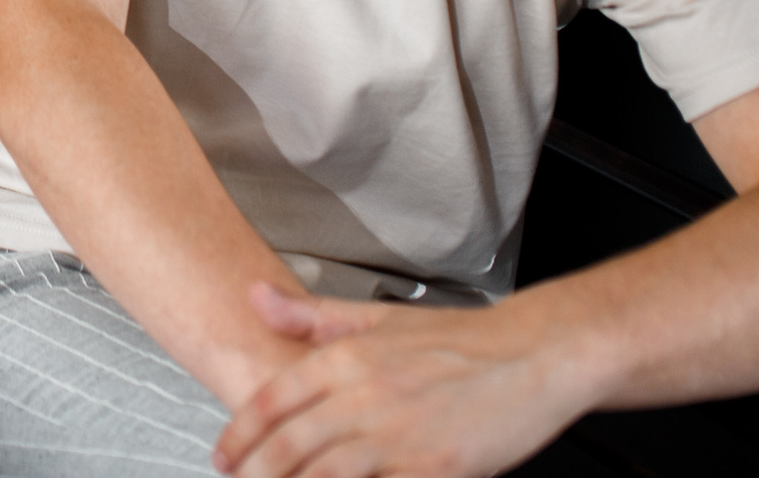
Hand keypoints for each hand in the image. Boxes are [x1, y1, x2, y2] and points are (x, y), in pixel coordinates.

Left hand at [212, 284, 592, 477]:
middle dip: (256, 472)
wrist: (535, 354)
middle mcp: (365, 394)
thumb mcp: (379, 318)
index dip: (239, 434)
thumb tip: (254, 298)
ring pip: (323, 474)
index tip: (224, 456)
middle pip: (288, 446)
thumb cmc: (460, 340)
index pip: (273, 400)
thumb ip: (312, 315)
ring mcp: (398, 435)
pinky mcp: (433, 468)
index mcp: (347, 357)